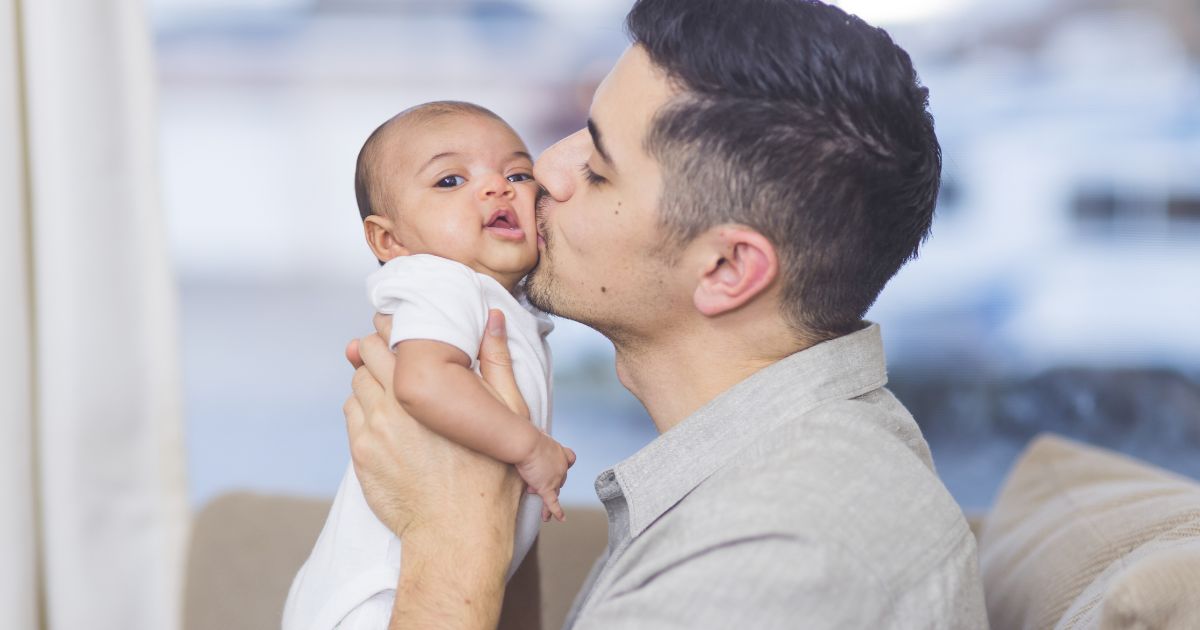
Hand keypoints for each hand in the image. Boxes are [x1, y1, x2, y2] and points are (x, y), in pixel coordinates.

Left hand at [343, 311, 524, 543]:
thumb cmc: (490, 477)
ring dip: (371, 378)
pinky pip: (353, 414)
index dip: (397, 328)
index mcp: (428, 388)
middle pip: (369, 353)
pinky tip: (386, 416)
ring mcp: (373, 429)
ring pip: (359, 383)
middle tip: (395, 351)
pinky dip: (364, 408)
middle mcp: (395, 403)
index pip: (395, 337)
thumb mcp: (508, 415)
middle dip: (379, 347)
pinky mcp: (361, 454)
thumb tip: (494, 319)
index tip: (404, 327)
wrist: (459, 533)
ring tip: (393, 387)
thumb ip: (497, 362)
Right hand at [516, 433, 576, 521]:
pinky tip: (558, 519)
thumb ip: (531, 433)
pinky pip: (552, 502)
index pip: (570, 459)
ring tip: (539, 501)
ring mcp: (556, 478)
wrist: (526, 442)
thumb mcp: (532, 432)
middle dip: (547, 481)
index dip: (565, 464)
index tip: (563, 465)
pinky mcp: (547, 487)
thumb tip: (521, 425)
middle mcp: (562, 466)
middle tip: (532, 483)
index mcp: (559, 451)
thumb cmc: (526, 435)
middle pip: (560, 479)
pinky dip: (556, 512)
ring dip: (547, 496)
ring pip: (556, 491)